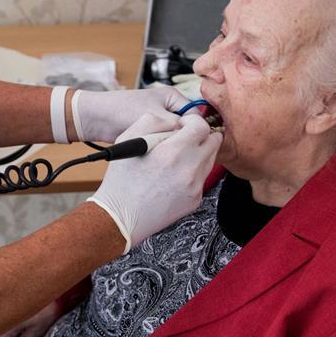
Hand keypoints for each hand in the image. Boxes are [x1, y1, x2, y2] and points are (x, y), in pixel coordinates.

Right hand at [0, 301, 59, 336]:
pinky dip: (10, 329)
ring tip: (23, 336)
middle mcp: (2, 319)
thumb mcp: (35, 332)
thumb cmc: (45, 310)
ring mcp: (4, 313)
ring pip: (0, 332)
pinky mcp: (7, 309)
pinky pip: (4, 324)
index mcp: (8, 325)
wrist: (50, 292)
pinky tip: (21, 328)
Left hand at [73, 86, 187, 142]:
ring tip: (164, 150)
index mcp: (173, 97)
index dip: (195, 130)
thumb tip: (193, 135)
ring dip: (169, 144)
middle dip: (181, 138)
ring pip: (174, 138)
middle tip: (178, 149)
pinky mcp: (150, 134)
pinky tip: (157, 153)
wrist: (97, 118)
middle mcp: (168, 108)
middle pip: (185, 128)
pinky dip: (160, 148)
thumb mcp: (155, 116)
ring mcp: (159, 122)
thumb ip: (176, 125)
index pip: (195, 115)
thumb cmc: (121, 109)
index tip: (193, 143)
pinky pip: (163, 143)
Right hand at [88, 111, 220, 253]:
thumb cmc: (122, 180)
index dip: (192, 121)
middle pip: (214, 141)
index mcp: (173, 152)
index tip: (182, 126)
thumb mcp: (128, 139)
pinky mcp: (196, 199)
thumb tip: (175, 121)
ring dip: (198, 153)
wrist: (122, 215)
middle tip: (184, 139)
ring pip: (211, 159)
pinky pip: (202, 177)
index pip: (202, 126)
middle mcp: (189, 169)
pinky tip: (173, 177)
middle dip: (200, 136)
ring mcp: (195, 186)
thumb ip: (154, 121)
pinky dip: (192, 173)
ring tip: (176, 159)